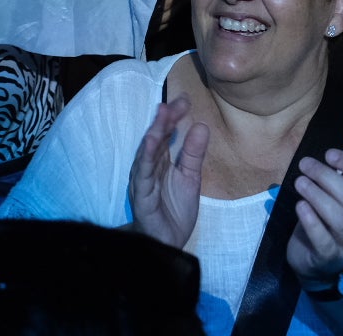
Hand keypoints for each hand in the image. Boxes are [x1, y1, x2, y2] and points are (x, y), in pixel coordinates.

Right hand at [127, 94, 208, 248]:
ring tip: (162, 116)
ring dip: (154, 133)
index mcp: (161, 160)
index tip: (186, 100)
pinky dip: (146, 158)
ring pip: (147, 152)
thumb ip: (193, 154)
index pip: (166, 134)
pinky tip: (151, 143)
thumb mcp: (190, 178)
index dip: (174, 117)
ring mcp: (144, 179)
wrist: (168, 242)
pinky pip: (143, 174)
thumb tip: (201, 125)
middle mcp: (149, 166)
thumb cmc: (174, 209)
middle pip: (155, 138)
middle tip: (175, 103)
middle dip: (164, 119)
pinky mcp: (141, 194)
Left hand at [286, 146, 342, 282]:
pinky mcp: (329, 256)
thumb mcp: (337, 197)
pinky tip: (300, 206)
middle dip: (327, 176)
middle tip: (305, 165)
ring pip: (341, 219)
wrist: (316, 263)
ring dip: (318, 196)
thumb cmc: (327, 222)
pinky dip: (312, 221)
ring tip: (299, 183)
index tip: (329, 154)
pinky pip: (324, 240)